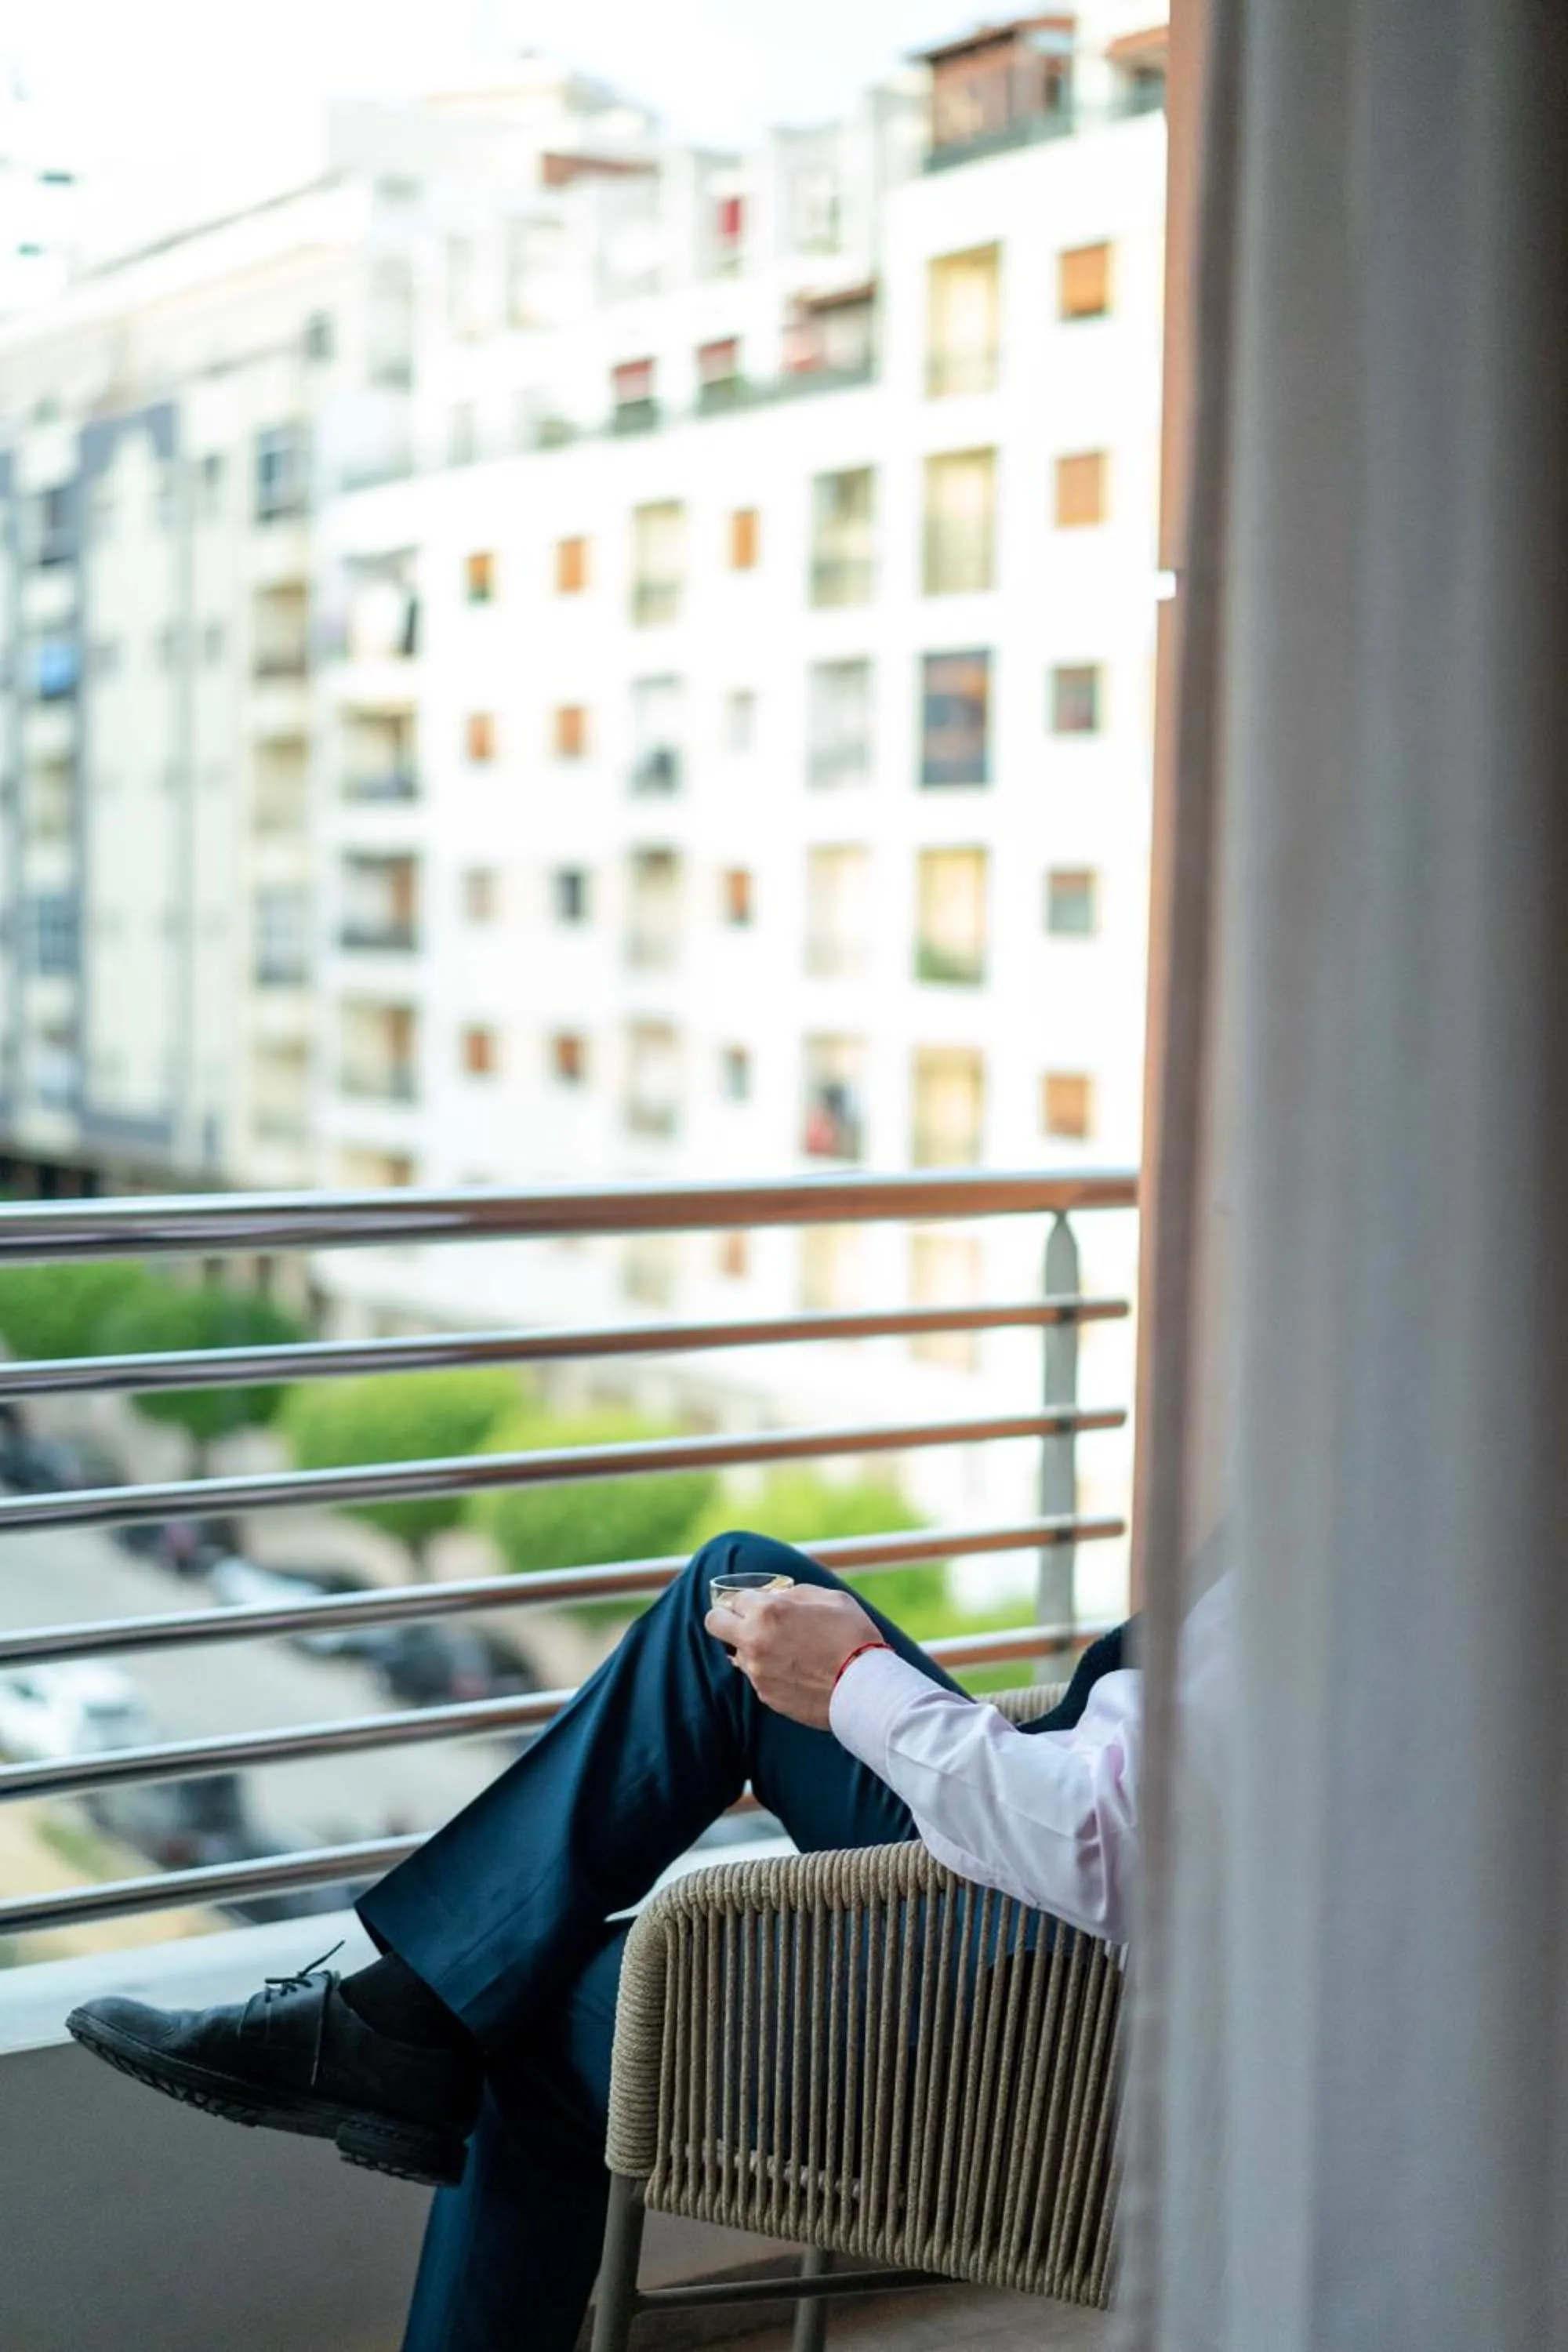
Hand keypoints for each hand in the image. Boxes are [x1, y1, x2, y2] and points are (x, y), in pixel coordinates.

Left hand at [703, 1585, 883, 1730]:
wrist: (865, 1689)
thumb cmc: (853, 1637)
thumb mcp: (829, 1598)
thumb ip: (795, 1593)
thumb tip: (777, 1595)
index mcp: (767, 1612)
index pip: (734, 1598)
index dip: (751, 1600)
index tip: (762, 1604)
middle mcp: (753, 1641)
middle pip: (714, 1624)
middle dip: (727, 1619)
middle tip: (751, 1622)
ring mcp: (757, 1672)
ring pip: (737, 1653)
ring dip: (752, 1648)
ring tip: (786, 1651)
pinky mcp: (766, 1696)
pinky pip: (756, 1677)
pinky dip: (769, 1671)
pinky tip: (796, 1671)